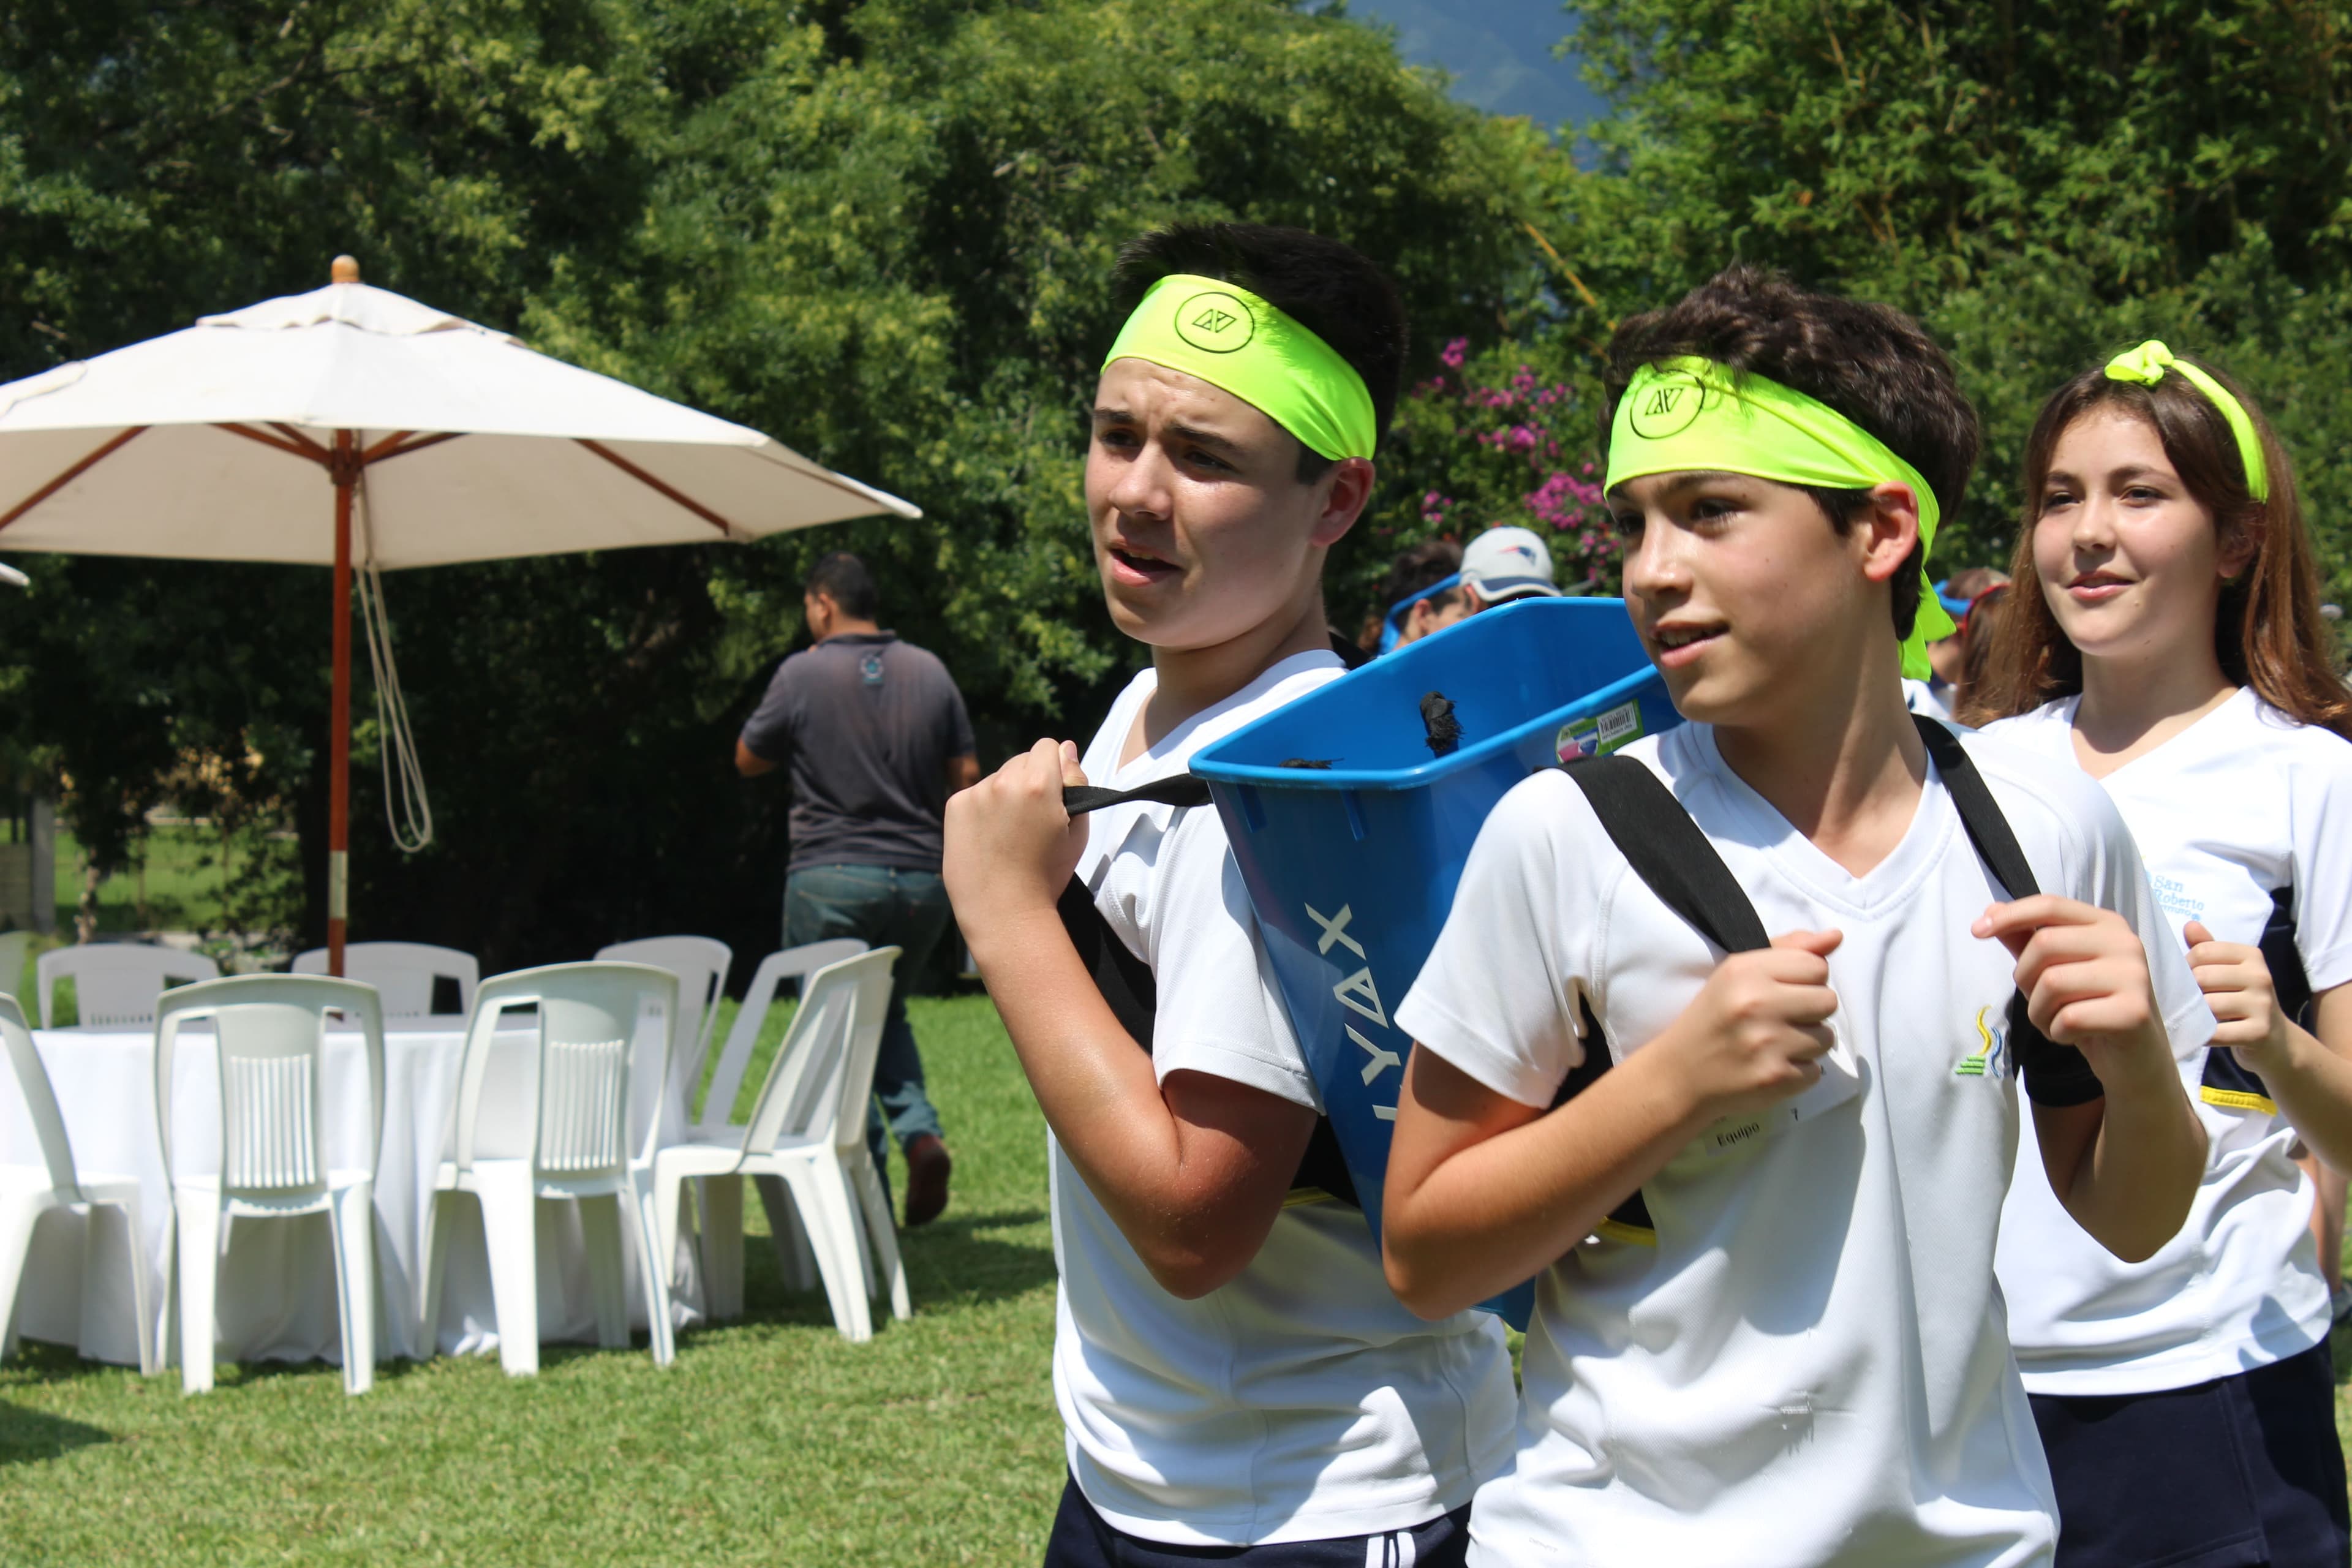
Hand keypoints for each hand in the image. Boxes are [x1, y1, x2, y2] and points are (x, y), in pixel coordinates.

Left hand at [943, 739, 1089, 927]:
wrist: (1003, 911)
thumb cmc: (1047, 874)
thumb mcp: (1077, 831)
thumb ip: (1076, 781)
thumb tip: (1067, 747)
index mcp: (1039, 783)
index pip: (1048, 747)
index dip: (1055, 769)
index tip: (1053, 794)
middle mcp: (1004, 781)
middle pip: (1022, 759)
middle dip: (1030, 779)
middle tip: (1032, 818)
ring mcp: (975, 793)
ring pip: (998, 777)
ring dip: (1005, 793)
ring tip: (1009, 832)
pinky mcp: (954, 805)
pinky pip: (975, 793)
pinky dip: (983, 807)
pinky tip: (989, 836)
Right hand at [1652, 929, 1842, 1120]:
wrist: (1678, 1075)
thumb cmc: (1712, 1018)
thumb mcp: (1737, 973)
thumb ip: (1787, 950)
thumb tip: (1836, 936)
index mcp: (1745, 970)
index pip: (1816, 966)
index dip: (1804, 981)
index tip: (1782, 992)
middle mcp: (1757, 1002)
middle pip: (1828, 1000)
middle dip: (1810, 1012)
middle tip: (1780, 1020)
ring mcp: (1768, 1042)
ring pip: (1826, 1037)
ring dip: (1807, 1043)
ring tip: (1775, 1045)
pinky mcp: (1775, 1077)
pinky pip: (1815, 1071)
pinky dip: (1798, 1072)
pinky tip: (1771, 1067)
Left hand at [1974, 896, 2169, 1088]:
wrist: (2136, 1058)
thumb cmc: (2091, 1007)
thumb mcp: (2058, 969)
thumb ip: (2027, 939)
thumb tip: (1991, 912)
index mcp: (2107, 924)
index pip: (2051, 905)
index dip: (2010, 915)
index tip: (1976, 931)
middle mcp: (2125, 943)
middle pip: (2044, 944)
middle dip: (2024, 978)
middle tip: (2038, 1001)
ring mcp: (2134, 976)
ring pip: (2052, 983)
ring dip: (2038, 1011)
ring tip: (2056, 1021)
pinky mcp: (2134, 1012)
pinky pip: (2068, 1018)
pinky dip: (2056, 1032)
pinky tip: (2073, 1035)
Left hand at [2184, 920, 2292, 1072]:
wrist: (2276, 1041)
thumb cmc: (2243, 1000)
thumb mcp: (2229, 970)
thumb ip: (2208, 949)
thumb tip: (2190, 925)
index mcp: (2252, 956)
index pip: (2201, 952)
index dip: (2186, 967)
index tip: (2189, 979)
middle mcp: (2261, 976)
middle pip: (2201, 977)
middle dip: (2189, 992)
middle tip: (2192, 1002)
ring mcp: (2262, 1005)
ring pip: (2207, 1005)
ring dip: (2196, 1015)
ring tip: (2200, 1018)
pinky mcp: (2258, 1032)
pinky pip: (2215, 1032)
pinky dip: (2203, 1035)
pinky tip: (2206, 1034)